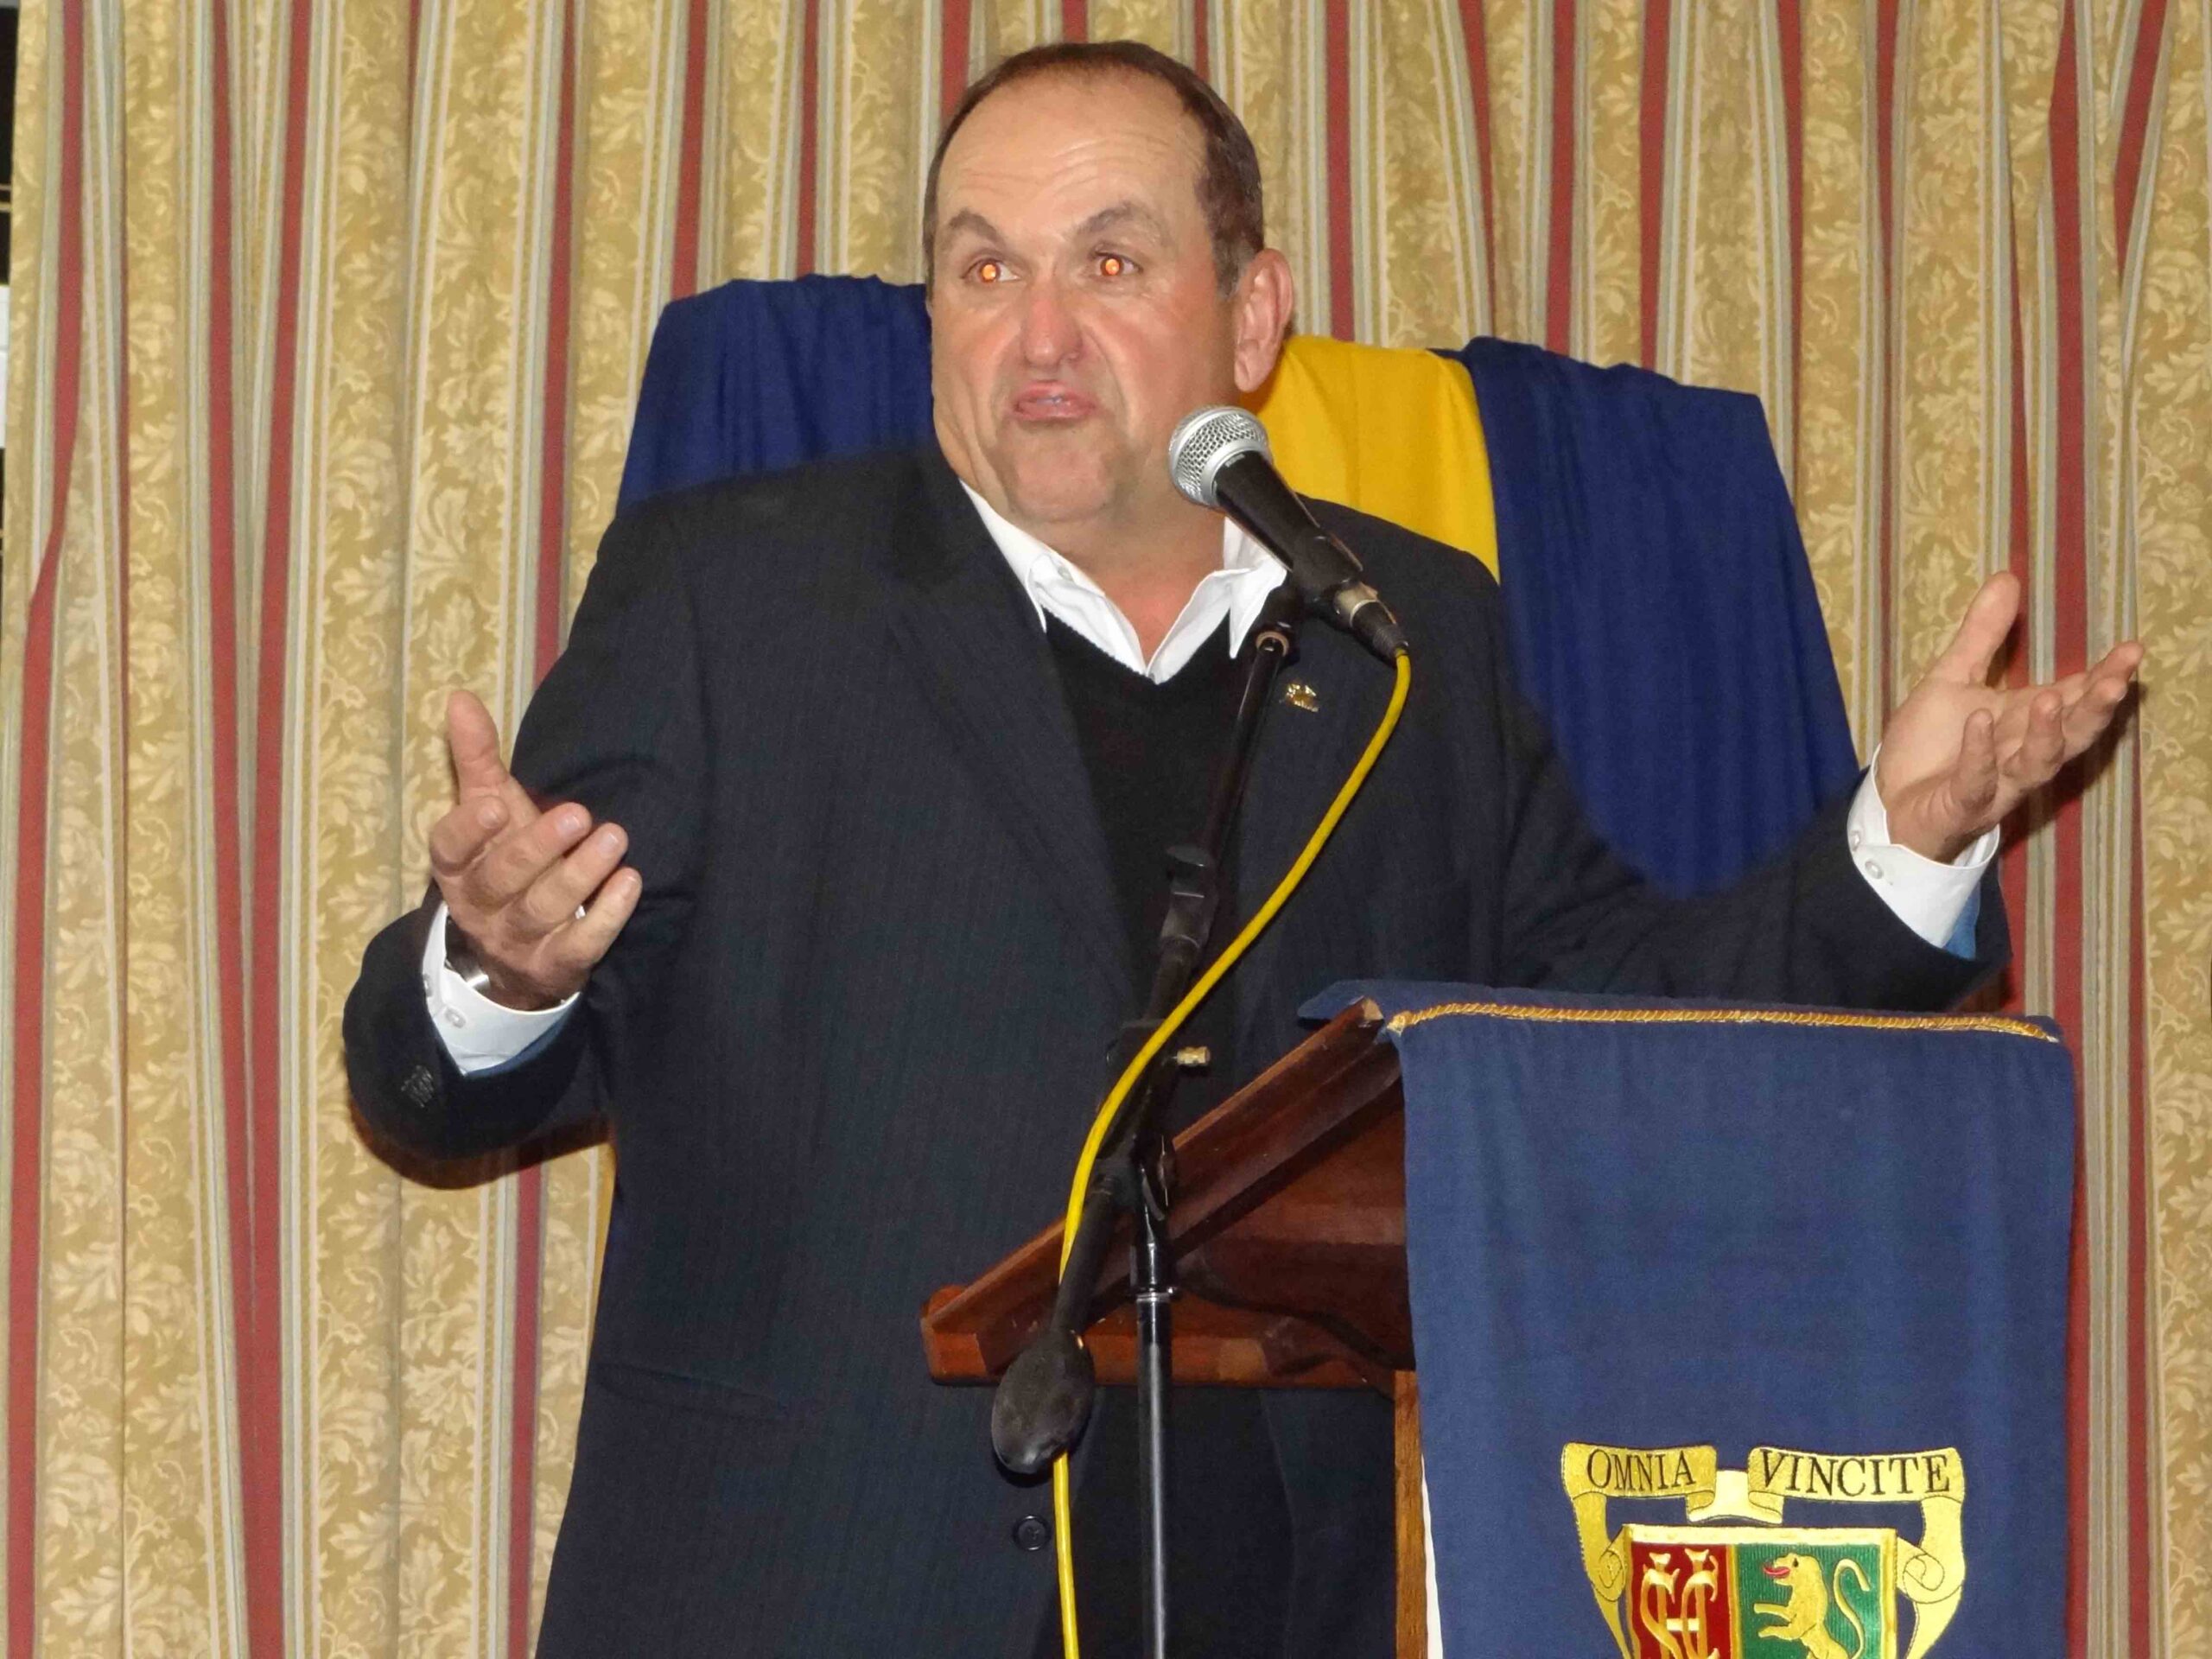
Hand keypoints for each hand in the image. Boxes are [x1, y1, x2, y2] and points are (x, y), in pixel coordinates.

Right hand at [426, 690, 641, 1008]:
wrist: (514, 952)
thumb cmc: (504, 860)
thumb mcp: (490, 810)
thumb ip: (478, 758)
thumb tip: (460, 697)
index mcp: (457, 865)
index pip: (450, 847)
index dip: (470, 830)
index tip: (498, 805)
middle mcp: (480, 906)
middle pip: (503, 878)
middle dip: (539, 847)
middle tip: (580, 814)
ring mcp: (516, 941)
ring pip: (543, 909)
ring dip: (581, 874)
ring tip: (615, 838)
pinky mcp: (555, 966)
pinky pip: (580, 946)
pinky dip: (607, 917)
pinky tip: (630, 884)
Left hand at [1877, 572, 2142, 861]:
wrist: (1892, 801)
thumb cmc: (1931, 744)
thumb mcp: (1953, 678)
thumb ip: (1982, 635)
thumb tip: (2007, 577)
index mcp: (2026, 721)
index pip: (2076, 696)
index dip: (2105, 676)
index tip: (2131, 649)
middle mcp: (2021, 752)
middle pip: (2072, 734)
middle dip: (2095, 709)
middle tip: (2116, 681)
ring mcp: (1996, 782)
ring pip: (2036, 764)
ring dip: (2046, 734)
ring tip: (2052, 698)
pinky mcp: (1963, 803)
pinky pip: (1977, 781)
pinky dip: (1980, 753)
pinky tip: (1981, 721)